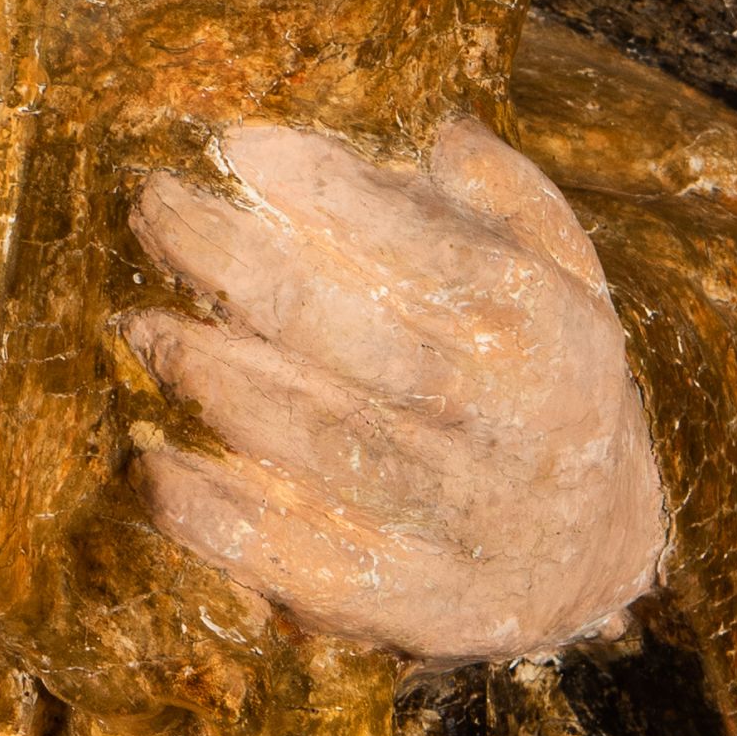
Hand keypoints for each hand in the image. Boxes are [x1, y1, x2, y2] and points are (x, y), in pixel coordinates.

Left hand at [125, 113, 664, 661]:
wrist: (590, 549)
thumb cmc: (536, 370)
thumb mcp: (553, 267)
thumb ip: (489, 195)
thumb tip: (425, 129)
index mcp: (551, 333)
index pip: (433, 253)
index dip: (329, 198)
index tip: (237, 146)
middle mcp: (513, 432)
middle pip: (359, 341)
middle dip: (240, 267)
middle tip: (155, 210)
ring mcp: (464, 526)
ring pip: (319, 445)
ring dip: (215, 379)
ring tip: (146, 325)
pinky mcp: (415, 606)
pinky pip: (298, 560)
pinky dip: (216, 514)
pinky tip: (152, 462)